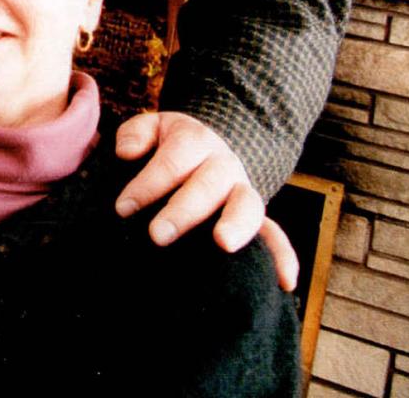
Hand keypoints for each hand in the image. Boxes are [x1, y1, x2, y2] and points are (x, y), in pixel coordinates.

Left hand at [114, 111, 297, 278]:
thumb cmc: (170, 145)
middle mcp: (224, 165)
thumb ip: (135, 134)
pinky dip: (283, 256)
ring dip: (236, 224)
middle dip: (183, 211)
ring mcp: (243, 191)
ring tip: (222, 244)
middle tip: (156, 235)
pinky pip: (275, 234)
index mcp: (195, 141)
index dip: (147, 184)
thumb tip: (126, 152)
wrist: (209, 146)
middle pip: (207, 185)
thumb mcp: (152, 127)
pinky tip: (285, 282)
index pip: (172, 161)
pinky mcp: (255, 217)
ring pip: (247, 205)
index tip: (123, 208)